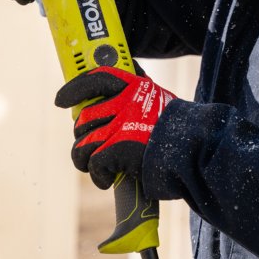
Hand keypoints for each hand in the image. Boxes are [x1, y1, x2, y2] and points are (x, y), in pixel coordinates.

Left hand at [54, 65, 175, 189]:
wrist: (197, 150)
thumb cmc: (180, 131)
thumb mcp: (160, 101)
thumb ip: (138, 96)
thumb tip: (118, 86)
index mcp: (134, 87)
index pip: (96, 79)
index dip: (74, 89)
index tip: (60, 101)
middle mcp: (125, 102)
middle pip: (84, 119)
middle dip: (82, 136)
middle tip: (91, 148)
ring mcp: (121, 125)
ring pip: (82, 143)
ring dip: (85, 159)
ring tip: (97, 168)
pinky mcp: (118, 149)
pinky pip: (94, 164)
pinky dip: (99, 176)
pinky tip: (109, 179)